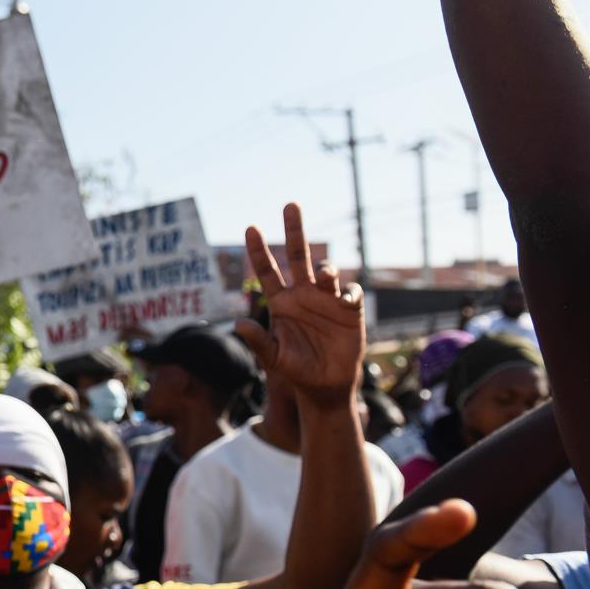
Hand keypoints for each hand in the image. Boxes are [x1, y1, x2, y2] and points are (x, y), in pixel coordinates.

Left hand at [234, 204, 364, 408]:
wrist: (325, 384)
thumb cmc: (296, 370)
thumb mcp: (274, 359)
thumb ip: (258, 342)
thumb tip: (238, 323)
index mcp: (281, 302)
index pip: (267, 271)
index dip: (258, 250)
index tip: (249, 227)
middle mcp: (303, 294)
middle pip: (297, 256)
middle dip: (294, 230)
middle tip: (290, 204)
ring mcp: (326, 299)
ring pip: (325, 271)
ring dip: (325, 268)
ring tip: (325, 274)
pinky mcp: (348, 310)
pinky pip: (351, 292)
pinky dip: (349, 292)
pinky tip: (346, 300)